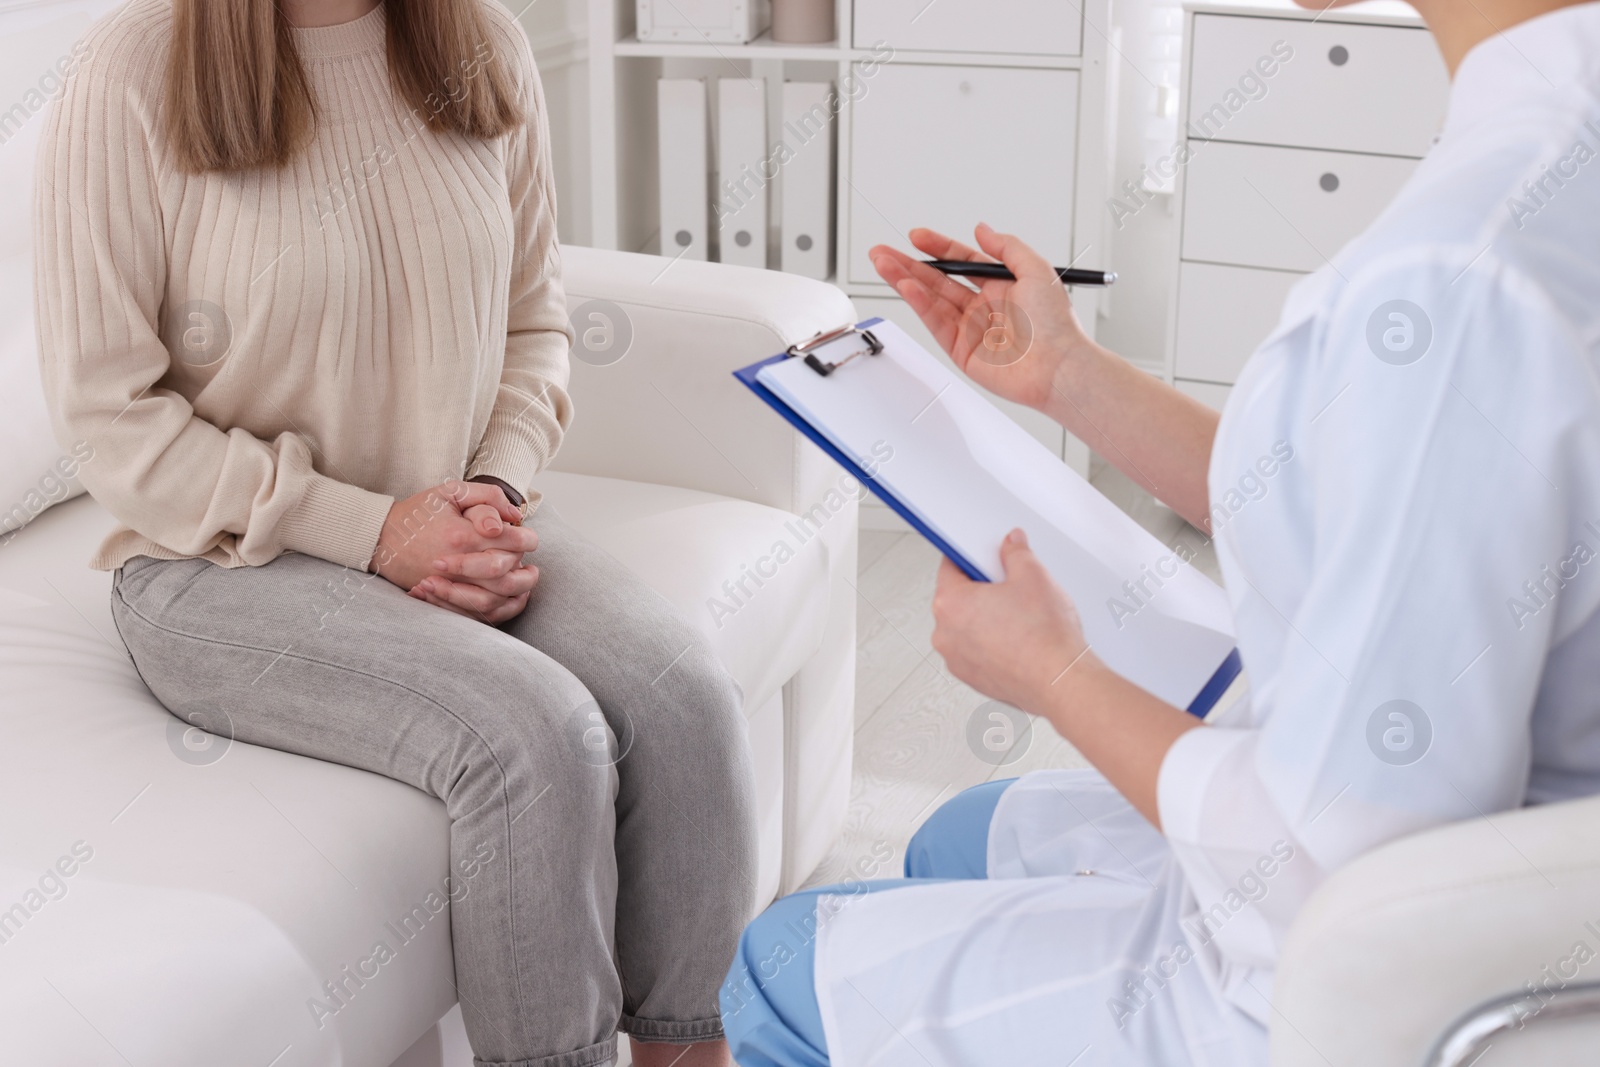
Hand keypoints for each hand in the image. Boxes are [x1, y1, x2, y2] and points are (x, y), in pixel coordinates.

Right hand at [375, 480, 538, 623]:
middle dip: (524, 564)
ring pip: (497, 597)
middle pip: (508, 572)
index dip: (528, 538)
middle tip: (528, 557)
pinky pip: (480, 614)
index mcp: (462, 535)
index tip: (528, 536)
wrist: (379, 539)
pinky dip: (502, 608)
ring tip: (527, 576)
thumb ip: (486, 496)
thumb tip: (513, 513)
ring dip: (519, 588)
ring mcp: (450, 586)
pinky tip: (512, 596)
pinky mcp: (444, 599)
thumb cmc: (416, 513)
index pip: (512, 541)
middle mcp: (458, 565)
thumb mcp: (449, 491)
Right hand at [870, 224, 1091, 410]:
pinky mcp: (961, 351)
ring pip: (931, 299)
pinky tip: (905, 287)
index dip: (939, 247)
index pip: (962, 262)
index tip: (917, 236)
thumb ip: (1007, 247)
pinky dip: (918, 303)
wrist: (1058, 367)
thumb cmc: (1056, 325)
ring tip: (883, 264)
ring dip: (905, 280)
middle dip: (909, 264)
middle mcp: (984, 307)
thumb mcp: (1037, 270)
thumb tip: (981, 229)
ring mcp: (970, 329)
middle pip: (938, 280)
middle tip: (883, 251)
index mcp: (1002, 287)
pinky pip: (935, 322)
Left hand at [931, 529, 1097, 714]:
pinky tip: (1019, 640)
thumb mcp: (1033, 576)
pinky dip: (993, 643)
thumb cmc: (1043, 637)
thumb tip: (1011, 545)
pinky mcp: (973, 678)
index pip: (950, 565)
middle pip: (958, 597)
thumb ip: (1016, 553)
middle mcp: (944, 634)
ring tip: (1020, 618)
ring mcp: (956, 659)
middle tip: (1012, 588)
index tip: (984, 556)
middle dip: (983, 589)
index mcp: (949, 603)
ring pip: (968, 626)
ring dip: (987, 618)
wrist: (1060, 681)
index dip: (972, 556)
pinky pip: (977, 650)